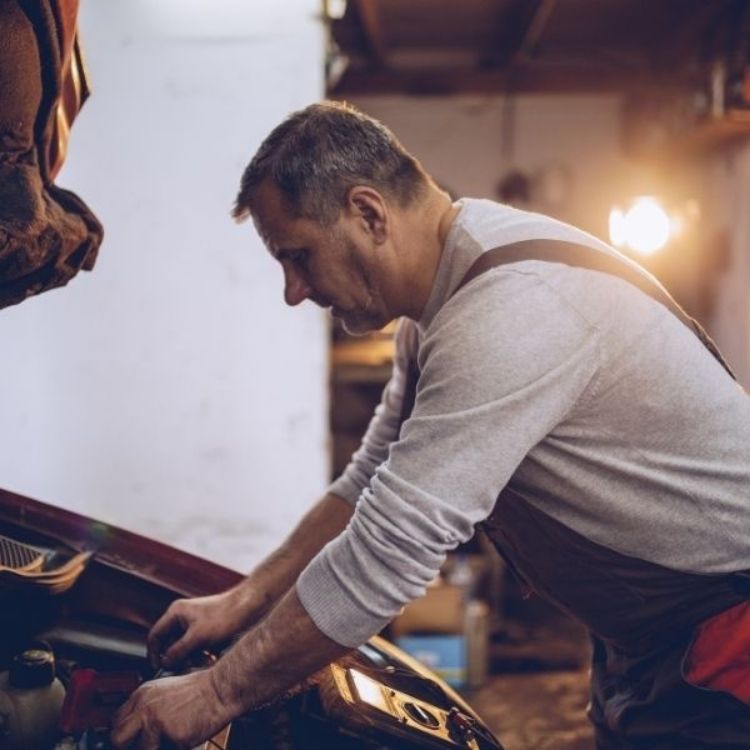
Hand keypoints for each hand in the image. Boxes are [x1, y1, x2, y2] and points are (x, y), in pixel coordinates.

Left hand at [110, 669, 232, 749]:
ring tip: (170, 739)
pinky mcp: (170, 734)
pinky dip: (173, 748)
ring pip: (139, 749)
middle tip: (146, 745)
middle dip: (128, 747)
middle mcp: (144, 706)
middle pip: (117, 738)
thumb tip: (134, 733)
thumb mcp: (166, 694)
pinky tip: (183, 737)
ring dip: (153, 748)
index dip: (123, 735)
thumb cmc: (199, 693)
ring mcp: (156, 720)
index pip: (116, 722)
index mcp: (142, 694)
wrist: (220, 690)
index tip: (129, 742)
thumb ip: (147, 710)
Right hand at [148, 590, 251, 669]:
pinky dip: (201, 653)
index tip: (159, 668)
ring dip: (192, 656)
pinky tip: (212, 656)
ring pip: (184, 646)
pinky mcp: (206, 629)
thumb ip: (178, 651)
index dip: (154, 653)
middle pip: (170, 643)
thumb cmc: (224, 616)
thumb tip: (165, 663)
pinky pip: (197, 645)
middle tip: (186, 666)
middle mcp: (183, 617)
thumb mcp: (198, 637)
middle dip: (178, 656)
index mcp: (176, 613)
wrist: (248, 607)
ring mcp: (194, 623)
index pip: (155, 635)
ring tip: (205, 659)